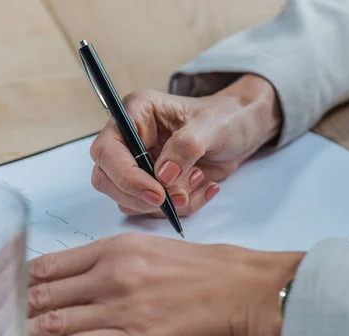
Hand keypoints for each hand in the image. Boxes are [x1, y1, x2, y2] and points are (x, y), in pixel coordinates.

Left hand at [25, 233, 302, 335]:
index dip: (8, 275)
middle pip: (41, 291)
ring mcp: (121, 307)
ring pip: (54, 320)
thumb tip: (68, 278)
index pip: (45, 264)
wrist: (240, 288)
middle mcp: (110, 274)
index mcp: (113, 248)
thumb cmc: (200, 268)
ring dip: (17, 331)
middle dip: (0, 304)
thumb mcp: (147, 249)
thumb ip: (105, 261)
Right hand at [90, 74, 281, 216]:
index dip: (126, 176)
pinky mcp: (152, 185)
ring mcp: (139, 164)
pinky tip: (204, 186)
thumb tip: (162, 176)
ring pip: (128, 200)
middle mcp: (130, 139)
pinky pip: (153, 209)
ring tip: (199, 178)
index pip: (107, 150)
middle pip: (106, 179)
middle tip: (177, 198)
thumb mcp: (211, 127)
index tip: (156, 193)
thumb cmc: (226, 118)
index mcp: (135, 114)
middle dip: (141, 196)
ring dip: (165, 202)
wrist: (242, 132)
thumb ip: (185, 148)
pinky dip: (180, 207)